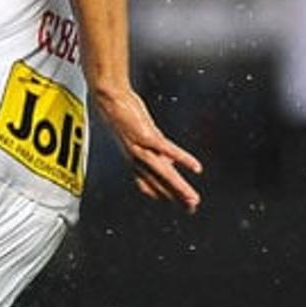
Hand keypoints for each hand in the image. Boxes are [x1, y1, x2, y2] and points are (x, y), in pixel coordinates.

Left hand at [95, 87, 202, 211]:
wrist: (109, 97)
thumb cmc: (124, 112)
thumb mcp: (143, 135)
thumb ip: (157, 149)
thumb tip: (170, 161)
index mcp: (134, 157)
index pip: (149, 182)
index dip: (163, 194)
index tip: (178, 204)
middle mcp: (135, 156)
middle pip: (157, 182)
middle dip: (175, 197)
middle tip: (190, 209)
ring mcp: (141, 146)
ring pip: (162, 172)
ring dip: (178, 187)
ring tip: (192, 198)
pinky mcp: (147, 134)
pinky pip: (168, 149)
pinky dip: (182, 159)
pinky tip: (196, 167)